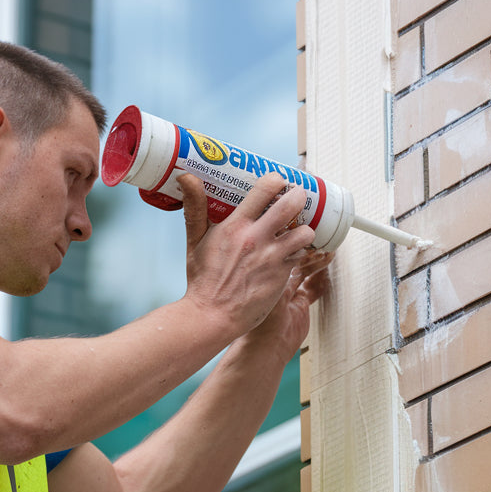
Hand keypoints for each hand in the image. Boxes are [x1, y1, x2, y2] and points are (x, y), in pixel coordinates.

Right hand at [179, 172, 315, 335]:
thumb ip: (195, 207)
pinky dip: (299, 252)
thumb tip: (186, 176)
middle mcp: (257, 239)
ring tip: (297, 230)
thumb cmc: (203, 280)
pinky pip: (301, 256)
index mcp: (236, 226)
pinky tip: (292, 252)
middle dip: (299, 196)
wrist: (212, 315)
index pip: (265, 189)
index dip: (277, 180)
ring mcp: (272, 258)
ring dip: (304, 229)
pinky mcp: (282, 275)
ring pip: (304, 232)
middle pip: (291, 204)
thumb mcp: (194, 240)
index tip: (279, 181)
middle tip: (297, 198)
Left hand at [250, 247, 332, 361]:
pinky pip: (313, 288)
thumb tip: (289, 249)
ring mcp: (289, 293)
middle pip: (294, 258)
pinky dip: (321, 279)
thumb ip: (282, 270)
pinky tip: (328, 270)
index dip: (292, 240)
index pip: (280, 250)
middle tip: (321, 240)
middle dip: (308, 249)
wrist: (267, 346)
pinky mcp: (300, 305)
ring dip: (317, 262)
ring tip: (328, 252)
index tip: (303, 232)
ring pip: (306, 271)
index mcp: (265, 274)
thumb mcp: (273, 290)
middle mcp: (276, 281)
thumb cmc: (260, 320)